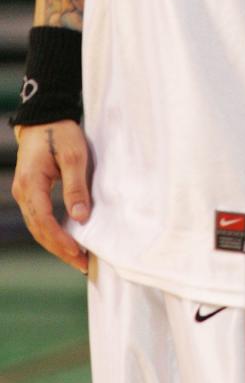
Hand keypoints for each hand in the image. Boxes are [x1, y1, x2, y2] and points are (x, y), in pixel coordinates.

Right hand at [12, 121, 90, 272]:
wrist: (44, 117)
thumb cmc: (60, 132)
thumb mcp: (74, 155)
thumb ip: (76, 187)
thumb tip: (80, 218)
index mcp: (30, 184)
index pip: (44, 222)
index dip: (61, 241)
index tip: (79, 254)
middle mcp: (22, 193)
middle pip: (39, 230)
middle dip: (60, 250)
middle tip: (83, 265)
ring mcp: (24, 193)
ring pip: (38, 227)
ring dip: (57, 244)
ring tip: (79, 258)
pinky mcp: (31, 192)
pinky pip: (40, 218)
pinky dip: (54, 232)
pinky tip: (69, 239)